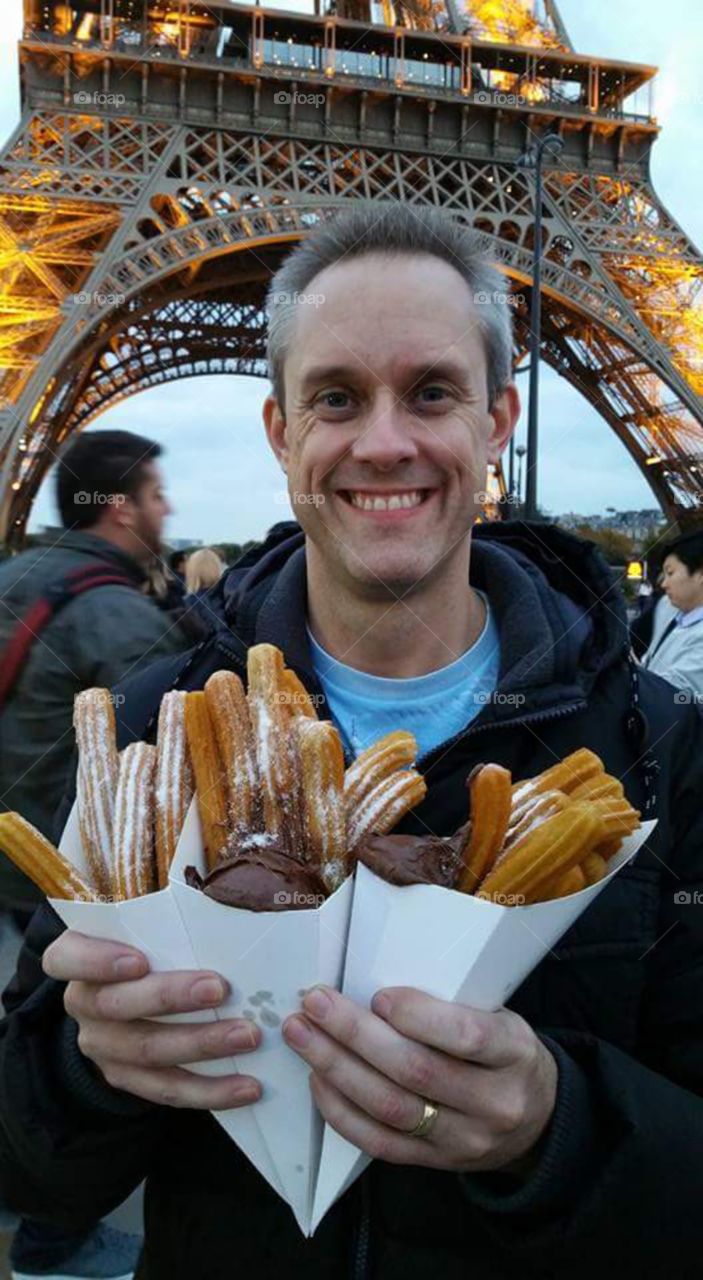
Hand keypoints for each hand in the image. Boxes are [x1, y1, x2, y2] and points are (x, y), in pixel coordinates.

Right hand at [43, 931, 261, 1109]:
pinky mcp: (126, 1080)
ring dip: (202, 1044)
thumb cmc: (146, 946)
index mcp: (75, 958)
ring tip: (249, 1036)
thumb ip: (163, 913)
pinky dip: (211, 1090)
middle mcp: (83, 1004)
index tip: (140, 960)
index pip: (67, 958)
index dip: (99, 961)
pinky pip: (167, 1090)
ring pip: (149, 1052)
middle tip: (220, 988)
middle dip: (172, 997)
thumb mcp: (142, 924)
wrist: (122, 1005)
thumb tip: (218, 889)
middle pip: (119, 1006)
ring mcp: (102, 1047)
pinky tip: (249, 1087)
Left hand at [282, 986, 556, 1171]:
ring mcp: (464, 1140)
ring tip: (302, 1035)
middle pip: (416, 1071)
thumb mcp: (500, 1017)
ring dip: (336, 1068)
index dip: (417, 1016)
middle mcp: (494, 1103)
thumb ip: (452, 1005)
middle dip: (356, 1034)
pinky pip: (379, 1143)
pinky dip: (341, 1111)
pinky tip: (317, 1079)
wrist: (538, 1120)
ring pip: (390, 1108)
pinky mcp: (435, 1164)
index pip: (467, 1036)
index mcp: (515, 1053)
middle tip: (314, 1002)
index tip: (377, 994)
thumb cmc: (504, 1051)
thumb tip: (373, 976)